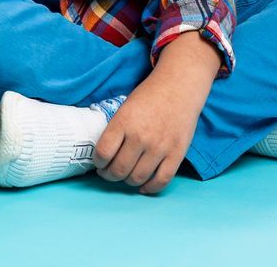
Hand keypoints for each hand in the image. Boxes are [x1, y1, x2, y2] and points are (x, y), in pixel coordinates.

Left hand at [93, 34, 216, 194]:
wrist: (178, 88)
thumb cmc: (148, 97)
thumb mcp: (124, 108)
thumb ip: (115, 130)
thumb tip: (104, 153)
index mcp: (123, 123)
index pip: (103, 152)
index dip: (98, 162)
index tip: (98, 163)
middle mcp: (140, 137)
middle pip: (119, 169)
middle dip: (109, 175)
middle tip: (108, 173)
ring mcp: (160, 147)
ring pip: (138, 178)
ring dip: (127, 182)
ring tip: (124, 176)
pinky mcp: (177, 154)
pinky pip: (161, 180)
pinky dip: (150, 188)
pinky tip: (143, 186)